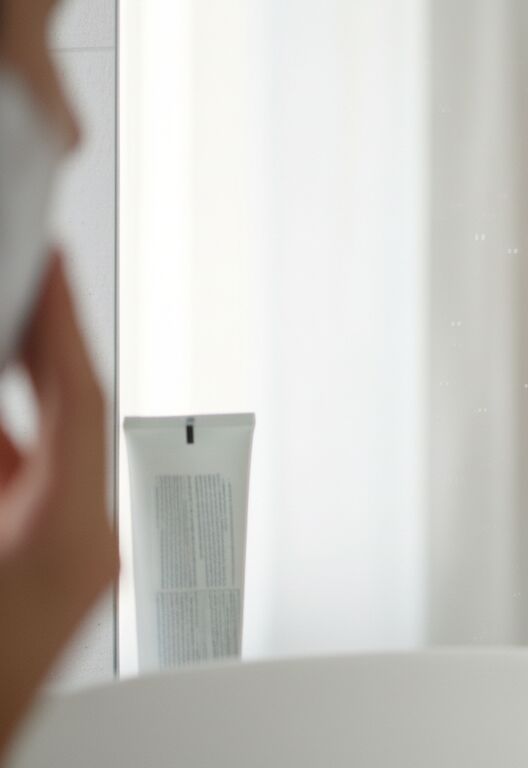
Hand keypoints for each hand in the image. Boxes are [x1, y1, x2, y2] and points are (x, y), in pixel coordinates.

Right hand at [0, 255, 118, 747]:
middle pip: (65, 417)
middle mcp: (91, 546)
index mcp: (72, 533)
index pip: (78, 396)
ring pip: (46, 454)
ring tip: (2, 334)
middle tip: (14, 287)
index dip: (58, 319)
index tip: (47, 261)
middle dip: (28, 352)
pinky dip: (7, 451)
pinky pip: (34, 490)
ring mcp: (79, 565)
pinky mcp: (57, 577)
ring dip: (12, 404)